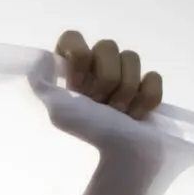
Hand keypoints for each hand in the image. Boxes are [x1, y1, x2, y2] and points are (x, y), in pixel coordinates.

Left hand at [34, 31, 169, 161]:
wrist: (125, 156)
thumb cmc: (90, 132)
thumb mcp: (58, 110)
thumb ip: (43, 83)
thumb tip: (40, 59)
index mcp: (74, 69)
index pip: (72, 37)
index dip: (79, 57)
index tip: (78, 85)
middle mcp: (97, 66)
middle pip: (108, 45)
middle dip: (106, 80)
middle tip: (101, 105)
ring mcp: (124, 74)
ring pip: (132, 56)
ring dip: (126, 92)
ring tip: (120, 114)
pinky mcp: (147, 86)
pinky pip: (153, 76)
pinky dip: (147, 99)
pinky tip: (137, 116)